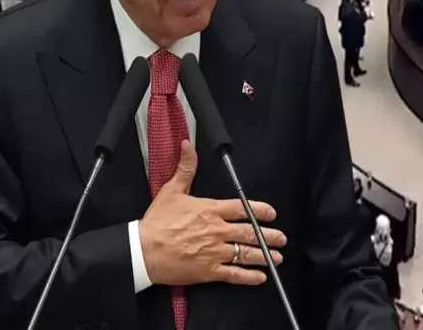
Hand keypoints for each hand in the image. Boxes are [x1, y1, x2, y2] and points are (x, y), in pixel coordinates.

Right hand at [139, 140, 286, 286]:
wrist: (142, 251)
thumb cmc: (156, 222)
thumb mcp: (171, 190)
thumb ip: (185, 168)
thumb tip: (188, 145)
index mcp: (210, 210)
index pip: (242, 208)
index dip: (259, 210)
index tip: (271, 213)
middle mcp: (216, 230)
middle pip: (249, 232)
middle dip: (269, 235)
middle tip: (281, 238)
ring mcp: (214, 251)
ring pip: (245, 253)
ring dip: (264, 255)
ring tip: (277, 257)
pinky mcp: (208, 271)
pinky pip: (233, 274)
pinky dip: (249, 277)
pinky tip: (260, 277)